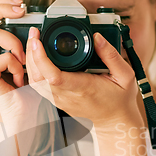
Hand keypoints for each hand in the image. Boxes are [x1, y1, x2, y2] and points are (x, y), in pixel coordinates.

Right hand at [0, 0, 43, 155]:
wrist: (21, 120)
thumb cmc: (25, 96)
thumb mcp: (27, 64)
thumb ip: (25, 46)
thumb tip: (33, 27)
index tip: (21, 5)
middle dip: (0, 7)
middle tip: (22, 10)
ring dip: (14, 43)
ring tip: (23, 62)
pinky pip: (1, 56)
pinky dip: (15, 65)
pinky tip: (19, 79)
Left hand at [25, 27, 143, 133]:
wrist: (114, 121)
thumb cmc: (120, 100)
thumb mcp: (125, 75)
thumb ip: (112, 55)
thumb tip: (98, 37)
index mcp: (83, 88)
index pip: (54, 76)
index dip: (41, 58)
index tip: (37, 41)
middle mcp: (67, 96)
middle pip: (39, 77)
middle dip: (32, 53)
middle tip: (34, 34)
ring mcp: (60, 100)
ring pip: (35, 82)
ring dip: (30, 61)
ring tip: (34, 41)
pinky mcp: (57, 100)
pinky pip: (39, 86)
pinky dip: (34, 70)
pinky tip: (36, 56)